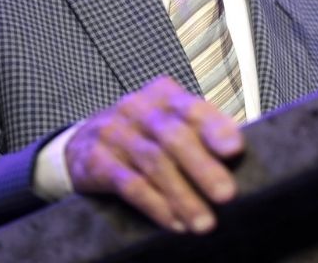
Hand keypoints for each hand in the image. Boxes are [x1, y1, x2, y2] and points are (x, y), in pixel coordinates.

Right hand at [64, 76, 243, 233]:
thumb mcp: (167, 123)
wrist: (80, 144)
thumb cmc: (140, 135)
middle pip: (174, 137)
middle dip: (203, 168)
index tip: (235, 149)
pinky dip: (155, 205)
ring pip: (154, 163)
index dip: (215, 127)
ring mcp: (114, 133)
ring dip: (182, 196)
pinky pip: (129, 184)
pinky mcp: (96, 160)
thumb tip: (238, 155)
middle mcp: (137, 108)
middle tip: (227, 195)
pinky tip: (174, 223)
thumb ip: (200, 132)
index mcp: (163, 95)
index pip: (193, 109)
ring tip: (204, 222)